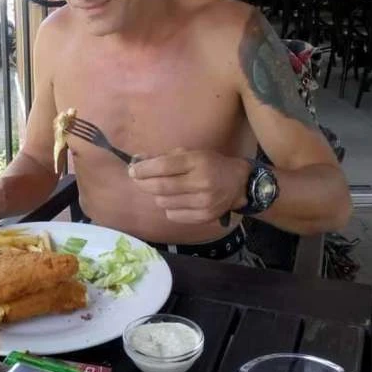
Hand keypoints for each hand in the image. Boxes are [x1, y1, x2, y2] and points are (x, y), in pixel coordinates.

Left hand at [128, 148, 249, 223]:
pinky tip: (176, 200)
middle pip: (160, 187)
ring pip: (163, 202)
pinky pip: (173, 215)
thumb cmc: (210, 164)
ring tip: (163, 189)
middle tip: (138, 180)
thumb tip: (137, 161)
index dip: (143, 169)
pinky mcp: (203, 217)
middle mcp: (200, 183)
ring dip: (157, 195)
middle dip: (143, 183)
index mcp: (196, 162)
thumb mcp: (190, 154)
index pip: (163, 166)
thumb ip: (164, 157)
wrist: (238, 184)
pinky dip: (169, 207)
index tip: (132, 170)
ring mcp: (203, 202)